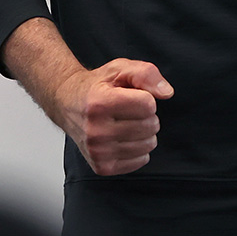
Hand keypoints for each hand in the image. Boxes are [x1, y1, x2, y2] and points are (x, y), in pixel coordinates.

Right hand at [53, 58, 173, 176]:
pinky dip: (140, 149)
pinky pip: (140, 160)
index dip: (147, 97)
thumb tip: (167, 93)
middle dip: (148, 115)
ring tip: (128, 123)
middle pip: (149, 125)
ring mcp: (97, 152)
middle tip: (130, 110)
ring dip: (146, 132)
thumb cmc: (99, 86)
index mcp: (100, 104)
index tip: (133, 95)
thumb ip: (147, 74)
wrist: (69, 104)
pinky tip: (127, 138)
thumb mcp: (122, 68)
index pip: (148, 105)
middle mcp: (95, 131)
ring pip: (147, 144)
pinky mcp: (102, 167)